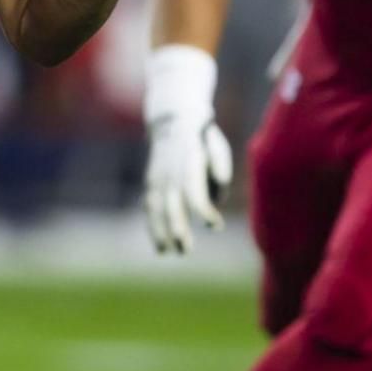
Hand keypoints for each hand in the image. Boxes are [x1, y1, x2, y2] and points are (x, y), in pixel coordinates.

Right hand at [142, 44, 233, 253]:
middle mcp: (169, 169)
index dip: (202, 208)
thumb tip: (221, 184)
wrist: (172, 118)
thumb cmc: (202, 136)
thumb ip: (220, 162)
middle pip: (171, 201)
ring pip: (156, 207)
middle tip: (184, 250)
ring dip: (162, 231)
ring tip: (169, 252)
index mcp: (188, 159)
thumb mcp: (215, 143)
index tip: (214, 226)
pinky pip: (150, 207)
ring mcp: (157, 176)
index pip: (193, 187)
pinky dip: (154, 226)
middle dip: (176, 226)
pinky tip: (161, 246)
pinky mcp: (152, 183)